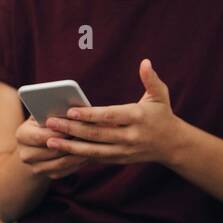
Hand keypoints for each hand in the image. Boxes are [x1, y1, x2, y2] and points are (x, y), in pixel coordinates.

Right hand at [15, 114, 90, 181]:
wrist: (38, 144)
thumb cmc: (45, 121)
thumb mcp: (45, 112)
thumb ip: (53, 109)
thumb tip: (73, 107)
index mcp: (22, 135)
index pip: (42, 135)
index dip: (60, 132)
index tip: (77, 126)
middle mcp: (25, 154)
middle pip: (52, 151)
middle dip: (71, 143)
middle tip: (89, 137)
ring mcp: (35, 167)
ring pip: (61, 163)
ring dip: (77, 154)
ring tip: (92, 145)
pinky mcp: (47, 175)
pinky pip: (65, 171)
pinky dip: (77, 163)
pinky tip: (87, 154)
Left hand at [42, 59, 180, 165]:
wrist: (172, 145)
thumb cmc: (162, 115)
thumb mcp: (160, 96)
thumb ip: (151, 79)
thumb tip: (145, 62)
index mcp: (137, 118)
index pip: (109, 116)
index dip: (89, 115)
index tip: (70, 112)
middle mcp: (130, 136)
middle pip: (96, 134)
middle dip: (71, 130)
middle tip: (50, 123)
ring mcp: (124, 151)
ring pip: (93, 150)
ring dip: (70, 147)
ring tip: (50, 141)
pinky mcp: (119, 159)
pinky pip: (96, 158)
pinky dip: (78, 155)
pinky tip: (62, 150)